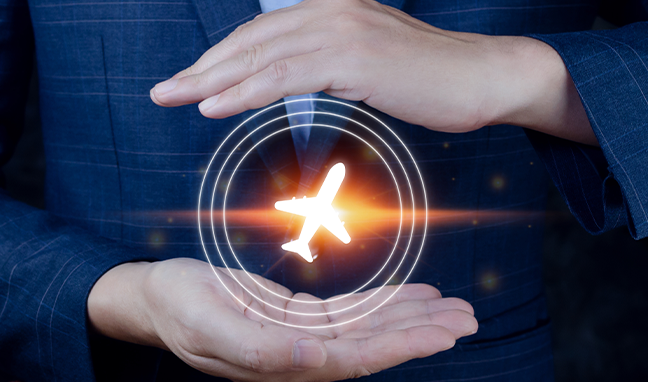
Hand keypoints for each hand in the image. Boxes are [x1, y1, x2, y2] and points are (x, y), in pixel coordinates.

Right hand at [87, 258, 476, 381]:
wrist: (151, 297)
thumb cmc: (174, 306)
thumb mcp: (206, 323)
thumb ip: (258, 349)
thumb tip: (314, 360)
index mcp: (278, 366)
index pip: (351, 359)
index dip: (398, 346)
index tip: (439, 334)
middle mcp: (296, 359)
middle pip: (370, 348)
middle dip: (420, 333)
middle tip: (467, 318)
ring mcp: (298, 340)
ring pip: (367, 330)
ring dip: (411, 318)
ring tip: (455, 308)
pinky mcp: (296, 319)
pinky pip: (350, 313)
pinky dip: (384, 302)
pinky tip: (414, 295)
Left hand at [149, 0, 594, 143]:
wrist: (485, 77)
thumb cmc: (431, 80)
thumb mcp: (371, 63)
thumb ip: (330, 62)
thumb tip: (294, 79)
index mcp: (332, 8)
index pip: (261, 34)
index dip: (220, 58)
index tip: (188, 81)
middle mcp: (332, 10)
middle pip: (251, 41)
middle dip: (201, 69)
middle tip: (162, 92)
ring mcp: (343, 31)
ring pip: (260, 58)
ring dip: (210, 81)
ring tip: (173, 99)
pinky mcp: (354, 58)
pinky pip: (286, 77)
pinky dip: (244, 92)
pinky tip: (214, 106)